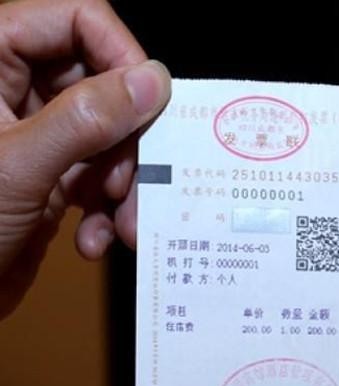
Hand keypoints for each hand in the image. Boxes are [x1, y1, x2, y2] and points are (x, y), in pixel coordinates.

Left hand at [0, 0, 170, 317]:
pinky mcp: (53, 178)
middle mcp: (17, 90)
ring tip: (122, 226)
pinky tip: (92, 241)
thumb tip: (152, 81)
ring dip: (123, 188)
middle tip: (131, 184)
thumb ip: (87, 119)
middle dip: (127, 144)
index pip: (78, 20)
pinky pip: (99, 179)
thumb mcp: (21, 167)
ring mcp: (39, 137)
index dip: (121, 57)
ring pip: (110, 139)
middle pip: (103, 86)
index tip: (150, 108)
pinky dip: (105, 213)